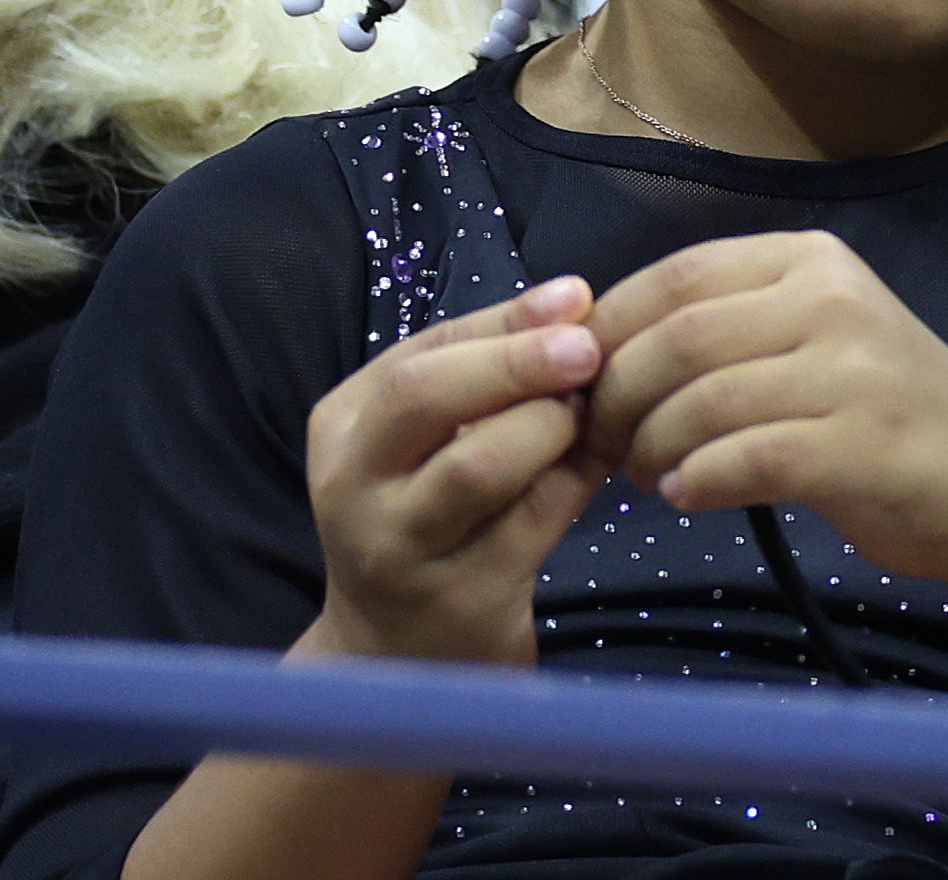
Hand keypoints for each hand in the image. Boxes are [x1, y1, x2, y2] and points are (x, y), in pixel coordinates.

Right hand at [302, 276, 609, 668]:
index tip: (580, 297)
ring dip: (550, 427)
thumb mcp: (436, 437)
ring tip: (587, 418)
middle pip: (424, 396)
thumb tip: (578, 299)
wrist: (399, 651)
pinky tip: (603, 462)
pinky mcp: (461, 596)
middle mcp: (352, 487)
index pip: (423, 351)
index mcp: (343, 428)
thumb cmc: (430, 514)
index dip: (507, 320)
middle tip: (589, 349)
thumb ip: (494, 370)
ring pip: (479, 464)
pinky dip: (580, 479)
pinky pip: (534, 520)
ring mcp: (400, 548)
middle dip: (517, 361)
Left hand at [580, 232, 947, 587]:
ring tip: (646, 476)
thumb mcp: (815, 337)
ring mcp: (854, 372)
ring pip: (702, 402)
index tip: (579, 382)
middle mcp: (834, 301)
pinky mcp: (861, 446)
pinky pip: (744, 460)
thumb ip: (728, 329)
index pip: (677, 276)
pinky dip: (698, 482)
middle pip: (677, 338)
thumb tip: (596, 349)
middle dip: (615, 397)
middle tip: (600, 444)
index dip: (608, 329)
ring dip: (648, 449)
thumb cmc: (884, 411)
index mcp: (813, 261)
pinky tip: (688, 496)